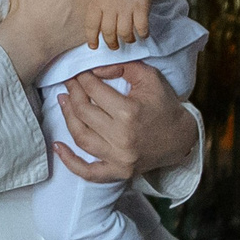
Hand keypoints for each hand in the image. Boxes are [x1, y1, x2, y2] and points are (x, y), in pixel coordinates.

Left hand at [53, 61, 196, 184]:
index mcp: (129, 112)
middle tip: (70, 84)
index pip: (94, 91)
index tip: (79, 74)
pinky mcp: (118, 172)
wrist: (181, 138)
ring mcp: (119, 158)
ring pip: (81, 137)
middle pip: (83, 112)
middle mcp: (122, 137)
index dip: (83, 79)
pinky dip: (70, 162)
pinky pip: (88, 172)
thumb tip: (94, 70)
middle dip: (73, 93)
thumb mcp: (149, 77)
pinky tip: (57, 147)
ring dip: (67, 117)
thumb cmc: (164, 105)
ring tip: (63, 101)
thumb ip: (121, 67)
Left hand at [83, 0, 151, 49]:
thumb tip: (94, 28)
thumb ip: (96, 8)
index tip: (94, 46)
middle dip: (111, 43)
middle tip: (114, 46)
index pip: (91, 25)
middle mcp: (110, 6)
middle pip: (108, 32)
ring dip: (127, 40)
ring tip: (129, 39)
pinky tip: (143, 33)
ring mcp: (126, 7)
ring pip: (124, 33)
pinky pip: (141, 28)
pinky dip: (143, 34)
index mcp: (97, 2)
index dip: (92, 38)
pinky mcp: (140, 7)